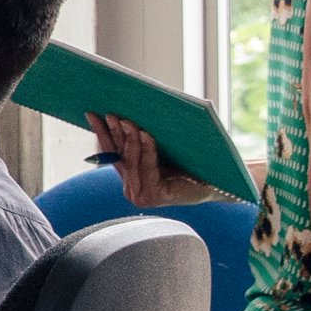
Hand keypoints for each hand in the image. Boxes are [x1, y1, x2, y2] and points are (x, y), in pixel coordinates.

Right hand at [89, 112, 222, 208]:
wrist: (218, 183)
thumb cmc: (191, 164)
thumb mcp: (159, 151)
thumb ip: (141, 143)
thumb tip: (123, 115)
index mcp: (130, 178)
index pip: (111, 153)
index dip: (101, 133)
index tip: (92, 114)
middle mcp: (131, 189)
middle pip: (118, 156)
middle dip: (113, 133)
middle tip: (110, 114)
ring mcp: (141, 195)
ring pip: (131, 161)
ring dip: (128, 139)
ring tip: (126, 121)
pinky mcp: (155, 196)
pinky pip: (147, 167)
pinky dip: (146, 149)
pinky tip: (146, 134)